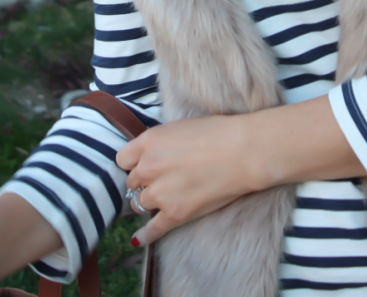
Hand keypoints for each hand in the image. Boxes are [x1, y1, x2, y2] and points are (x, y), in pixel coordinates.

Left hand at [116, 114, 254, 245]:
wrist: (242, 151)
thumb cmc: (217, 133)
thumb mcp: (178, 127)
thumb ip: (159, 143)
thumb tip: (150, 155)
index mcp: (149, 142)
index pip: (123, 159)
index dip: (134, 162)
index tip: (142, 164)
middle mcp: (148, 168)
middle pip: (132, 182)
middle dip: (144, 181)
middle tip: (161, 179)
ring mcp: (160, 193)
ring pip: (139, 204)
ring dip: (148, 202)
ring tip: (162, 198)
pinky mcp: (174, 214)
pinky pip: (151, 230)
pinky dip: (144, 236)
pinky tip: (139, 238)